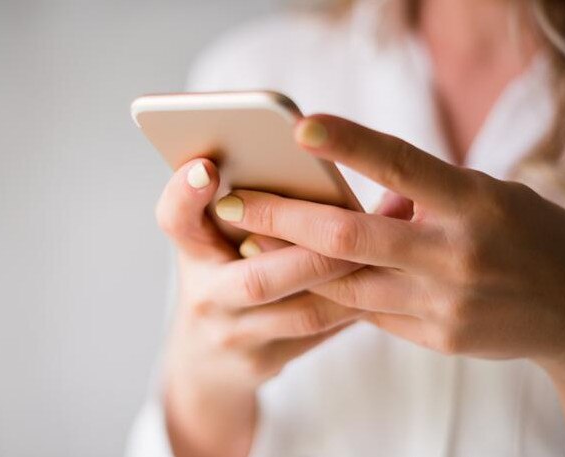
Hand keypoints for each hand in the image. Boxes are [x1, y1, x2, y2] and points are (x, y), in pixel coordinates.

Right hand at [156, 158, 361, 456]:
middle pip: (259, 278)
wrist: (206, 361)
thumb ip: (252, 210)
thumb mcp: (220, 243)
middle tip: (361, 223)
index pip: (175, 219)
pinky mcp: (261, 363)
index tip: (207, 168)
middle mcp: (204, 296)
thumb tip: (320, 172)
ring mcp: (232, 336)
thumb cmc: (223, 278)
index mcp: (191, 252)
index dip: (184, 194)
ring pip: (303, 312)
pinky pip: (318, 333)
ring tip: (389, 251)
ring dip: (350, 281)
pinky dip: (352, 306)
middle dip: (317, 254)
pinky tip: (383, 285)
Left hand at [213, 114, 564, 439]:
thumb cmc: (530, 236)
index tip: (299, 127)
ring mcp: (444, 304)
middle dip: (282, 216)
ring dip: (290, 261)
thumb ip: (426, 196)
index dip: (351, 144)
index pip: (404, 165)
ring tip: (247, 240)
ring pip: (345, 284)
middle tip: (231, 200)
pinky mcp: (435, 337)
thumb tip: (367, 198)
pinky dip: (332, 291)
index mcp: (477, 203)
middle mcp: (456, 255)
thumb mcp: (489, 197)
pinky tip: (299, 277)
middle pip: (350, 237)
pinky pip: (368, 312)